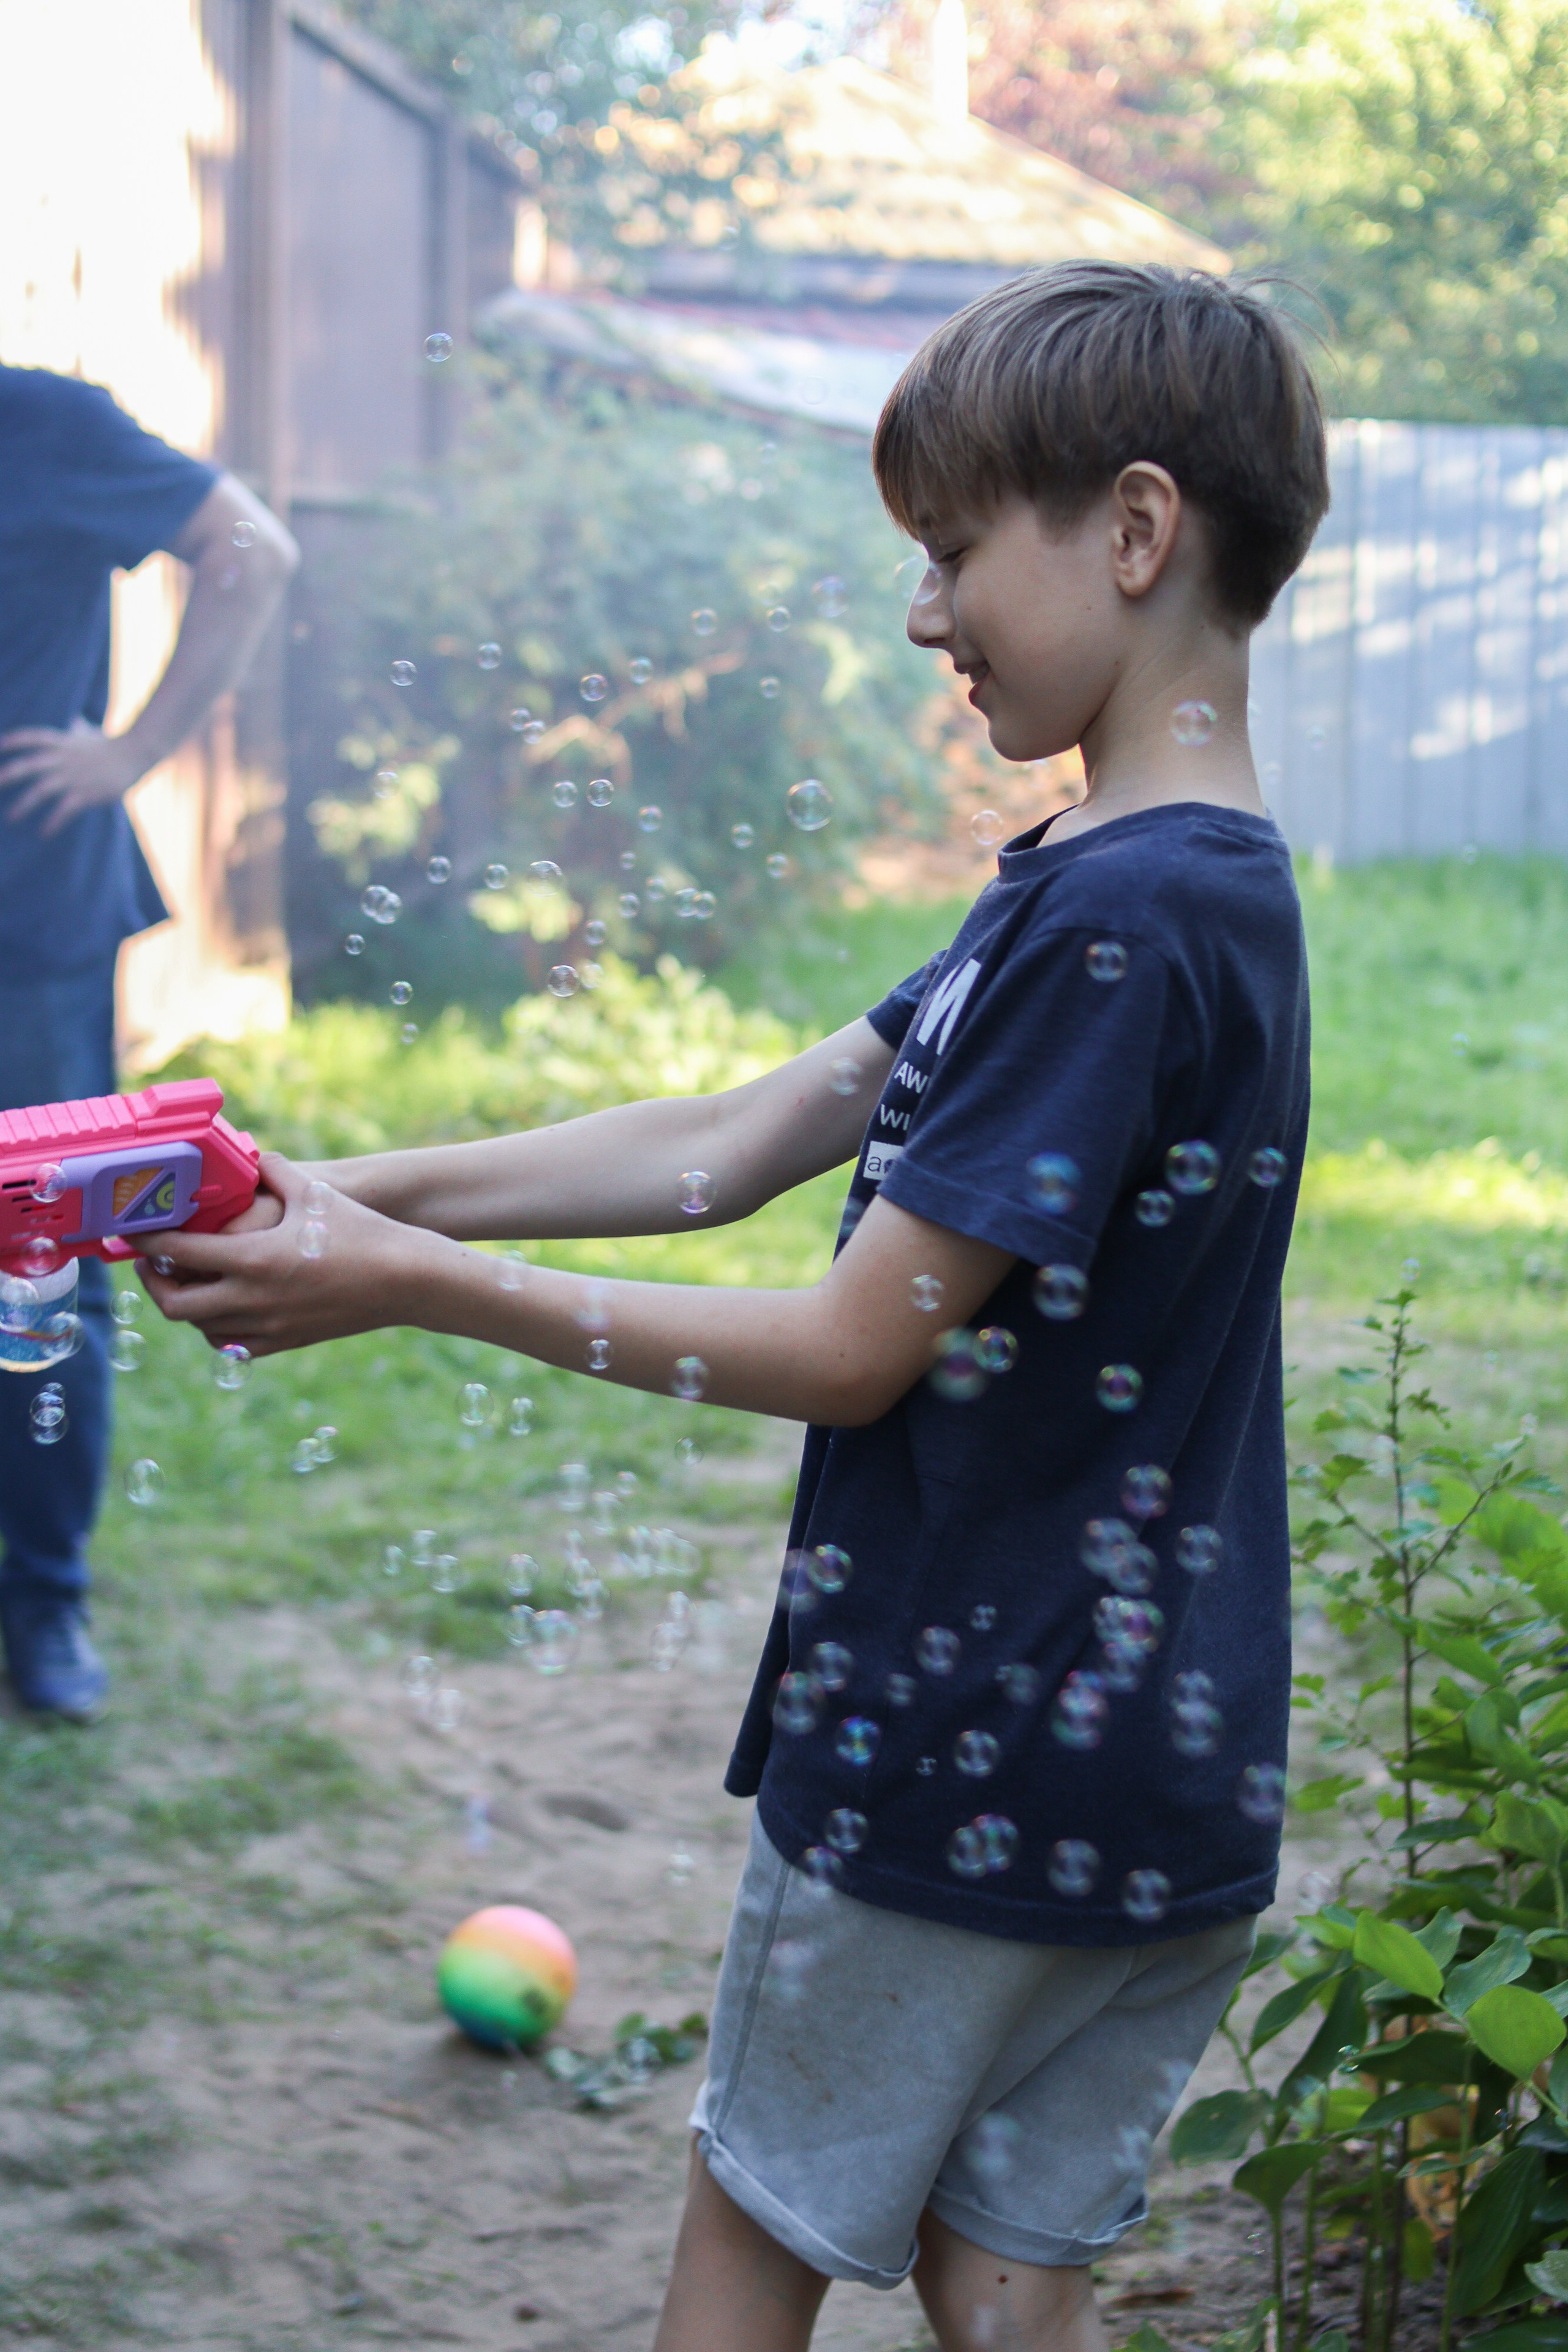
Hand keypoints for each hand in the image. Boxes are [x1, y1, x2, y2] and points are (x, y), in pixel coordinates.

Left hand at [0, 720, 142, 832]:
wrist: (136, 753)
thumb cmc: (113, 745)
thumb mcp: (92, 735)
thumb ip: (78, 730)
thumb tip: (75, 721)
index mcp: (62, 743)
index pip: (30, 738)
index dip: (11, 742)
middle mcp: (63, 759)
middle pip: (27, 765)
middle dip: (6, 775)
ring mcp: (73, 776)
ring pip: (41, 790)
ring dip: (24, 805)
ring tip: (11, 818)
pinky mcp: (86, 793)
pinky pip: (64, 810)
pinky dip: (52, 822)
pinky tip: (44, 833)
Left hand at [138, 1154, 430, 1354]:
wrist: (405, 1281)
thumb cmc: (361, 1231)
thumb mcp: (314, 1192)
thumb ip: (274, 1171)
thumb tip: (251, 1158)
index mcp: (253, 1258)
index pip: (178, 1250)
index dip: (147, 1239)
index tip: (134, 1231)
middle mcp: (252, 1298)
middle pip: (176, 1303)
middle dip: (155, 1283)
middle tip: (154, 1263)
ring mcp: (268, 1325)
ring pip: (200, 1328)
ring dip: (185, 1306)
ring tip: (188, 1283)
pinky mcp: (285, 1341)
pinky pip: (232, 1345)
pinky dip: (216, 1329)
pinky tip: (223, 1309)